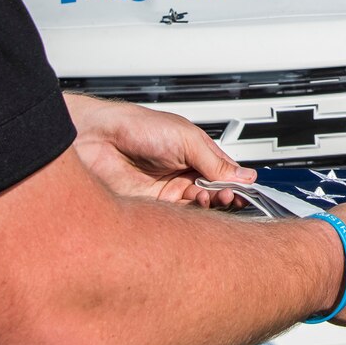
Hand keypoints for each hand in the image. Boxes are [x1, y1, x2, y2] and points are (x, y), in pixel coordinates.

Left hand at [63, 93, 254, 207]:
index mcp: (193, 154)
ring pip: (198, 207)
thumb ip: (214, 160)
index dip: (236, 182)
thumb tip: (243, 175)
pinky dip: (191, 213)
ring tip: (212, 195)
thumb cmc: (135, 127)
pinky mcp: (151, 207)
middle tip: (231, 194)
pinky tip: (197, 203)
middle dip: (226, 195)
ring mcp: (167, 191)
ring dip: (210, 203)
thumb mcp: (186, 138)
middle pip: (213, 193)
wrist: (97, 138)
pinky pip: (178, 217)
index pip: (223, 173)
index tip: (248, 189)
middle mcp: (181, 174)